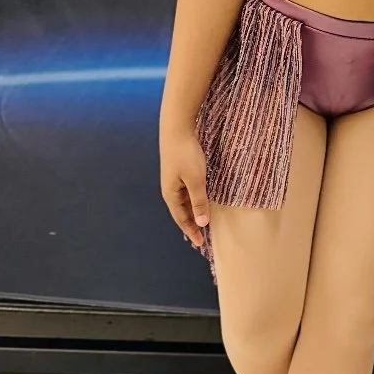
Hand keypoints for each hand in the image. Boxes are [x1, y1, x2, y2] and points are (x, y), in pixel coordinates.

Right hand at [160, 128, 210, 246]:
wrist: (177, 128)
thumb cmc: (186, 154)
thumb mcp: (196, 180)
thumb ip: (199, 201)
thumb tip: (202, 223)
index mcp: (171, 195)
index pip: (182, 219)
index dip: (191, 232)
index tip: (200, 244)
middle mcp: (170, 189)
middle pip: (182, 212)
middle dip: (191, 225)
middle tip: (202, 238)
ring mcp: (174, 180)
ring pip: (185, 202)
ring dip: (193, 213)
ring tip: (202, 223)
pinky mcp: (179, 171)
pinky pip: (187, 192)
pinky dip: (194, 200)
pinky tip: (201, 201)